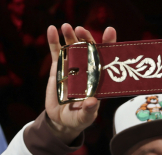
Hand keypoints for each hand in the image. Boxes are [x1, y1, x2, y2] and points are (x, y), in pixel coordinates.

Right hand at [45, 23, 116, 144]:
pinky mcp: (58, 68)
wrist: (61, 120)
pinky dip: (53, 41)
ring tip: (66, 27)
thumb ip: (89, 111)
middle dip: (86, 38)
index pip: (106, 60)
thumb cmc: (78, 119)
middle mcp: (86, 71)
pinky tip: (51, 29)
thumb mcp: (84, 118)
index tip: (110, 31)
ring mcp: (72, 68)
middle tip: (81, 30)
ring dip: (70, 36)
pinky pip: (56, 52)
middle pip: (88, 50)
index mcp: (97, 80)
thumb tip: (92, 101)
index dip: (109, 45)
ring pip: (72, 48)